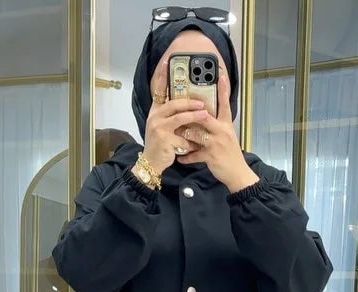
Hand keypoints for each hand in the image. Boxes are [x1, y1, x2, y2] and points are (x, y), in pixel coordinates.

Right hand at [141, 61, 208, 175]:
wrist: (151, 163)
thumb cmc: (161, 144)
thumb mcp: (163, 126)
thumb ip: (172, 116)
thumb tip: (188, 106)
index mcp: (155, 112)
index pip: (159, 90)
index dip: (163, 76)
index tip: (168, 63)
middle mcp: (155, 117)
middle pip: (174, 104)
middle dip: (190, 102)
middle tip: (202, 103)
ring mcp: (158, 128)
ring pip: (179, 118)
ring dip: (194, 116)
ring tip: (205, 115)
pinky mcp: (164, 140)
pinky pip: (182, 138)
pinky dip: (191, 142)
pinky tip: (196, 145)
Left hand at [176, 75, 259, 193]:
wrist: (238, 173)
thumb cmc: (231, 155)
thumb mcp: (227, 137)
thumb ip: (217, 127)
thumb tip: (204, 117)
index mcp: (226, 125)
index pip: (225, 104)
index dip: (223, 89)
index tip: (220, 75)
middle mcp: (222, 131)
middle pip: (204, 116)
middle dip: (190, 113)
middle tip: (178, 109)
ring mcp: (216, 143)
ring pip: (195, 134)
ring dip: (183, 134)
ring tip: (174, 133)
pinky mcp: (211, 156)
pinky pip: (194, 155)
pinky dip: (186, 157)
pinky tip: (180, 158)